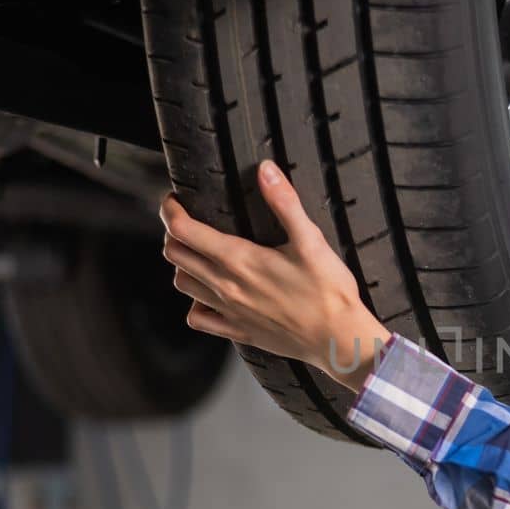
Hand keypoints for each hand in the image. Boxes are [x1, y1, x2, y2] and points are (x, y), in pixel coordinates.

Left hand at [159, 160, 390, 390]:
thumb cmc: (329, 290)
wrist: (338, 338)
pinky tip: (209, 295)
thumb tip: (266, 170)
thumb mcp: (311, 240)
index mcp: (239, 259)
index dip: (171, 210)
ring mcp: (229, 311)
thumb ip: (285, 202)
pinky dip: (195, 303)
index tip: (175, 200)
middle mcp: (226, 286)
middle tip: (186, 221)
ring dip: (182, 265)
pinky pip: (198, 319)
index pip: (183, 230)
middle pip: (175, 255)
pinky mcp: (238, 331)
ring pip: (182, 284)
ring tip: (197, 254)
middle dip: (174, 232)